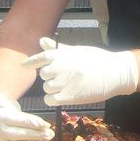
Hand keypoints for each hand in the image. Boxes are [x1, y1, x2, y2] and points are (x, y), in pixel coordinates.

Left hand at [22, 37, 138, 105]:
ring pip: (47, 88)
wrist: (115, 73)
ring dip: (54, 88)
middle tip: (65, 76)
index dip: (30, 62)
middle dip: (51, 76)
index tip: (24, 65)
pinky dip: (54, 99)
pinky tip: (64, 95)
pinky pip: (50, 99)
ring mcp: (64, 82)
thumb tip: (41, 41)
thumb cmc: (97, 60)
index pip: (40, 57)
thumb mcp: (77, 50)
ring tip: (69, 85)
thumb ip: (57, 49)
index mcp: (62, 54)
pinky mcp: (69, 96)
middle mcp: (60, 67)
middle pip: (43, 75)